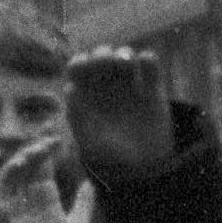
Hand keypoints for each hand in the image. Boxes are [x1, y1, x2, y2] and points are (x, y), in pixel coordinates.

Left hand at [63, 45, 175, 183]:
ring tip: (125, 64)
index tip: (85, 68)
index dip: (80, 63)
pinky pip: (149, 64)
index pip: (78, 68)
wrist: (143, 169)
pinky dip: (147, 60)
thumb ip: (78, 117)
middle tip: (108, 63)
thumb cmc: (109, 157)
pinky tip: (146, 67)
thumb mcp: (88, 142)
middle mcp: (105, 86)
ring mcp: (129, 85)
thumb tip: (69, 88)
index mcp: (85, 95)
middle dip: (102, 55)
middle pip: (100, 56)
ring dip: (122, 53)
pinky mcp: (152, 88)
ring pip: (123, 55)